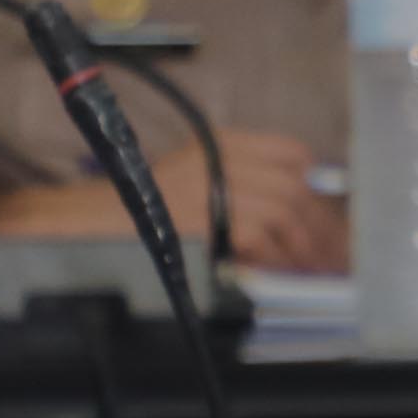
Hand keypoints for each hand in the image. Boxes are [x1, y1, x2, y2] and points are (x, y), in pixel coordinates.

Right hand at [0, 128, 347, 277]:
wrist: (82, 226)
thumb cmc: (135, 212)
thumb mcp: (191, 183)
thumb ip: (239, 191)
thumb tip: (295, 223)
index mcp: (219, 143)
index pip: (291, 154)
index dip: (316, 188)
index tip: (330, 218)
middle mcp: (217, 156)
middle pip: (294, 186)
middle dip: (321, 226)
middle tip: (335, 257)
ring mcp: (209, 184)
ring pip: (284, 210)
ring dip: (305, 246)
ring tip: (316, 272)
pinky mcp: (203, 215)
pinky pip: (260, 233)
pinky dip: (275, 256)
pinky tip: (282, 275)